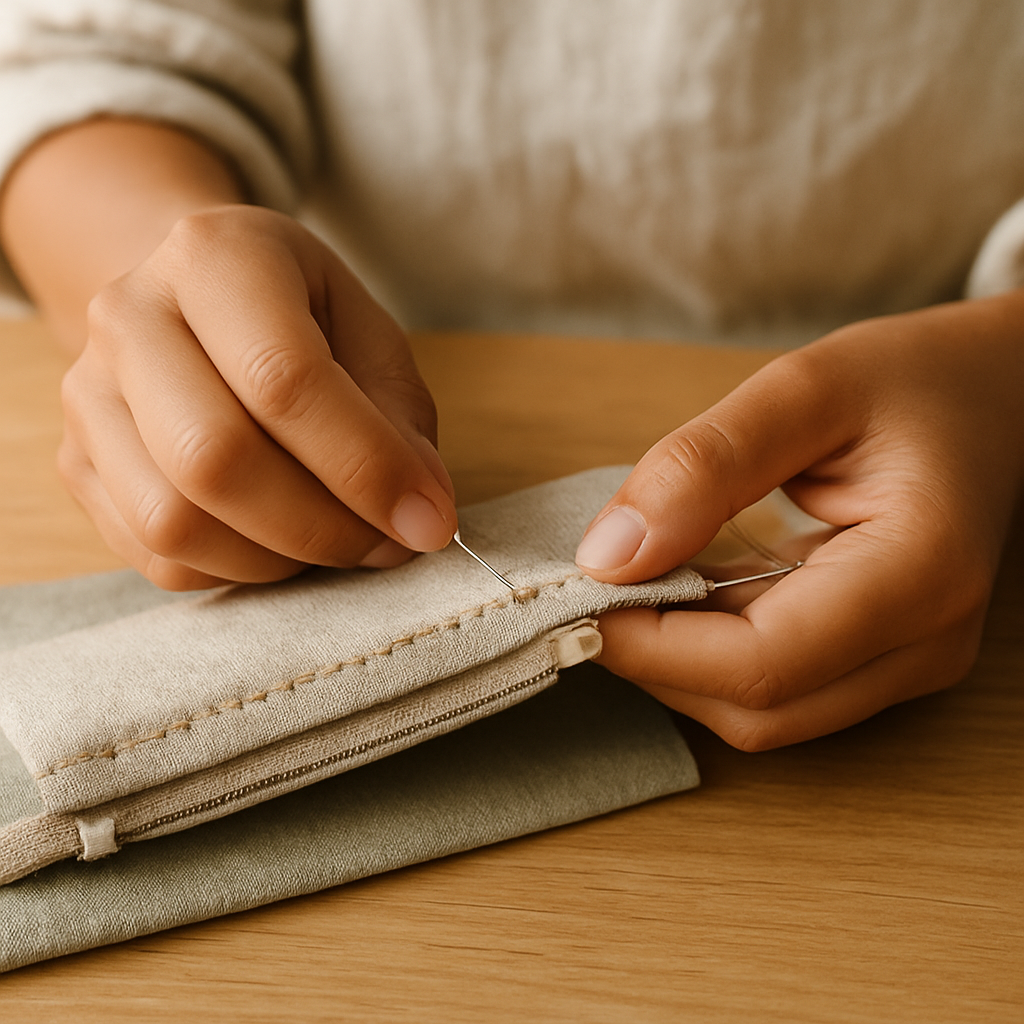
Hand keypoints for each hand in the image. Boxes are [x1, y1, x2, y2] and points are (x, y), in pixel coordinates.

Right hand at [58, 205, 455, 588]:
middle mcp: (130, 316)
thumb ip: (399, 419)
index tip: (428, 521)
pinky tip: (281, 541)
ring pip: (175, 521)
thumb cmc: (300, 319)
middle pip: (214, 458)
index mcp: (215, 258)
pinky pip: (157, 555)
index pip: (285, 379)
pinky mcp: (79, 463)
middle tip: (387, 542)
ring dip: (279, 559)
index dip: (365, 466)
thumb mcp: (368, 336)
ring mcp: (89, 394)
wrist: (197, 305)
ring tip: (336, 539)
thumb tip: (421, 515)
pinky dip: (237, 570)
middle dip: (322, 526)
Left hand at [576, 291, 1023, 749]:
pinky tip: (685, 588)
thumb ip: (704, 467)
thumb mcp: (805, 389)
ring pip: (762, 714)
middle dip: (658, 662)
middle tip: (594, 587)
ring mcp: (907, 663)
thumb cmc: (916, 380)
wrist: (998, 396)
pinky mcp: (882, 660)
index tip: (580, 592)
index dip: (654, 645)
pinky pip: (778, 685)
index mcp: (920, 572)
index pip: (763, 663)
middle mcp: (924, 643)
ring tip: (638, 580)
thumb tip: (608, 554)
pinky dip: (711, 651)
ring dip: (680, 663)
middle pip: (758, 709)